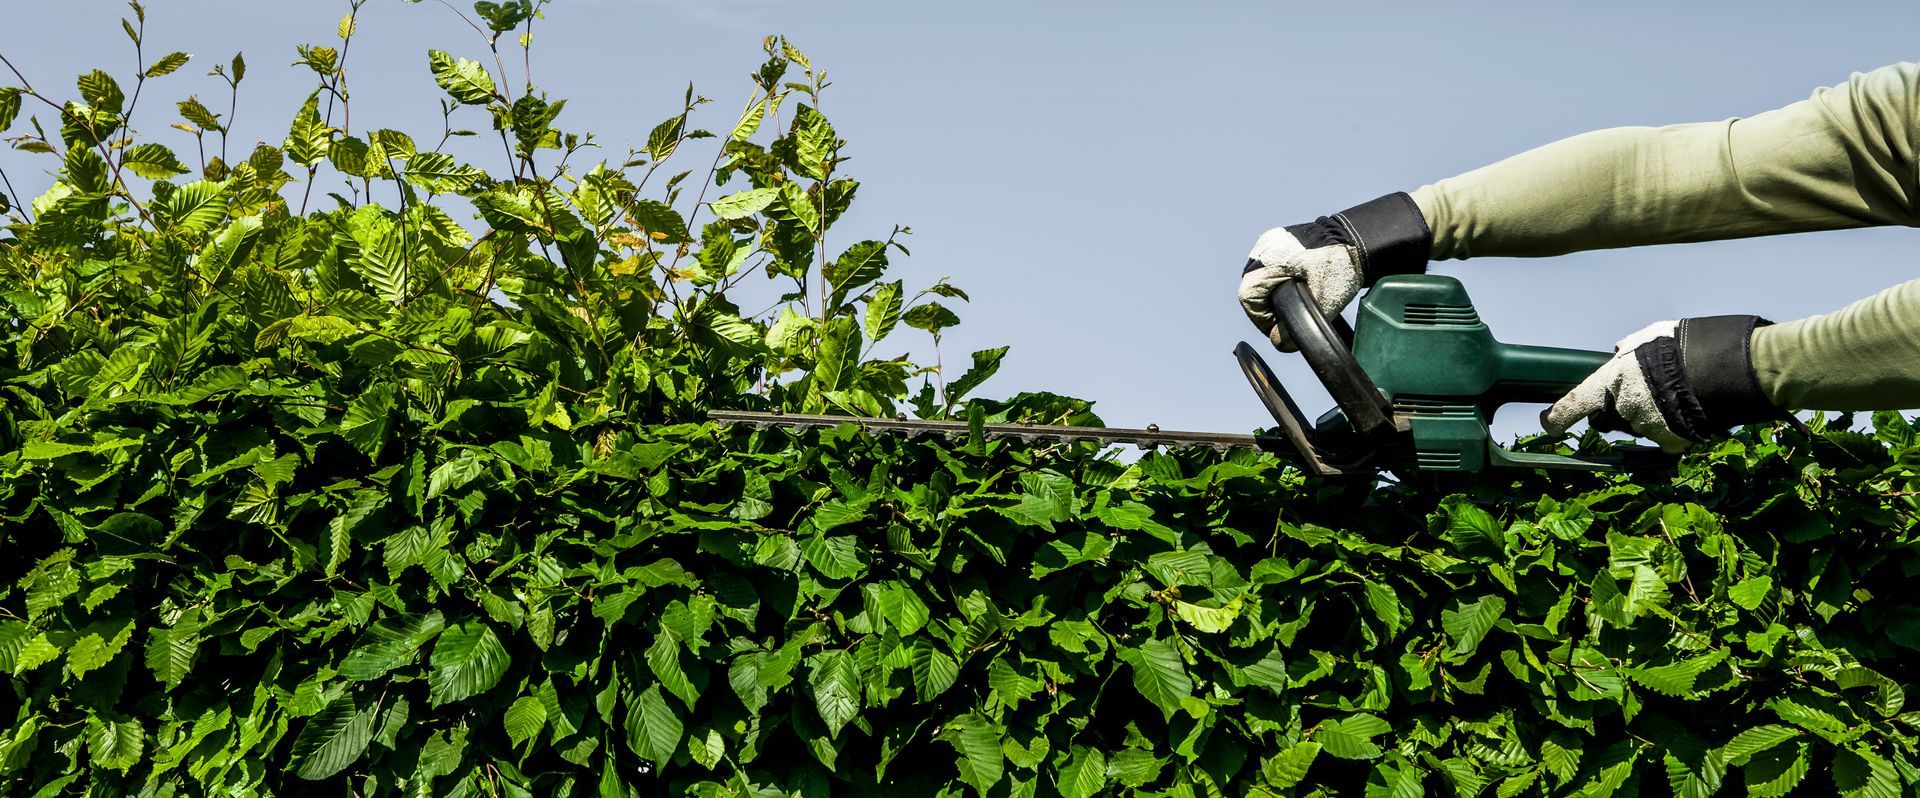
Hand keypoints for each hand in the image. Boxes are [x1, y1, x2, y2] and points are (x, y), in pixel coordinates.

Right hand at [1238, 193, 1430, 350]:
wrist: (1361, 240)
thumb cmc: (1343, 266)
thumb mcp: (1322, 303)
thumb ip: (1298, 326)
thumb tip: (1280, 342)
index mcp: (1269, 260)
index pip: (1248, 298)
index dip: (1262, 319)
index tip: (1279, 327)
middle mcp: (1265, 248)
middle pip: (1253, 289)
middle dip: (1269, 307)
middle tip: (1290, 317)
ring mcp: (1272, 242)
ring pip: (1262, 279)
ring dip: (1274, 295)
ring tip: (1297, 303)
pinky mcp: (1282, 241)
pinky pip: (1272, 268)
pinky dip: (1281, 281)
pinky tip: (1299, 288)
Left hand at [1542, 316, 1783, 452]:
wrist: (1730, 366)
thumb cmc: (1688, 345)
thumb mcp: (1651, 336)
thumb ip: (1628, 348)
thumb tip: (1617, 352)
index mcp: (1612, 379)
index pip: (1574, 403)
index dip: (1558, 417)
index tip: (1549, 424)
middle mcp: (1623, 407)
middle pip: (1610, 418)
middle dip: (1619, 410)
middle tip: (1646, 392)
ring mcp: (1647, 428)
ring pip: (1639, 428)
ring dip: (1650, 417)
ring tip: (1675, 395)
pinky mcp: (1671, 443)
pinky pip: (1664, 441)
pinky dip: (1672, 431)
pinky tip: (1686, 413)